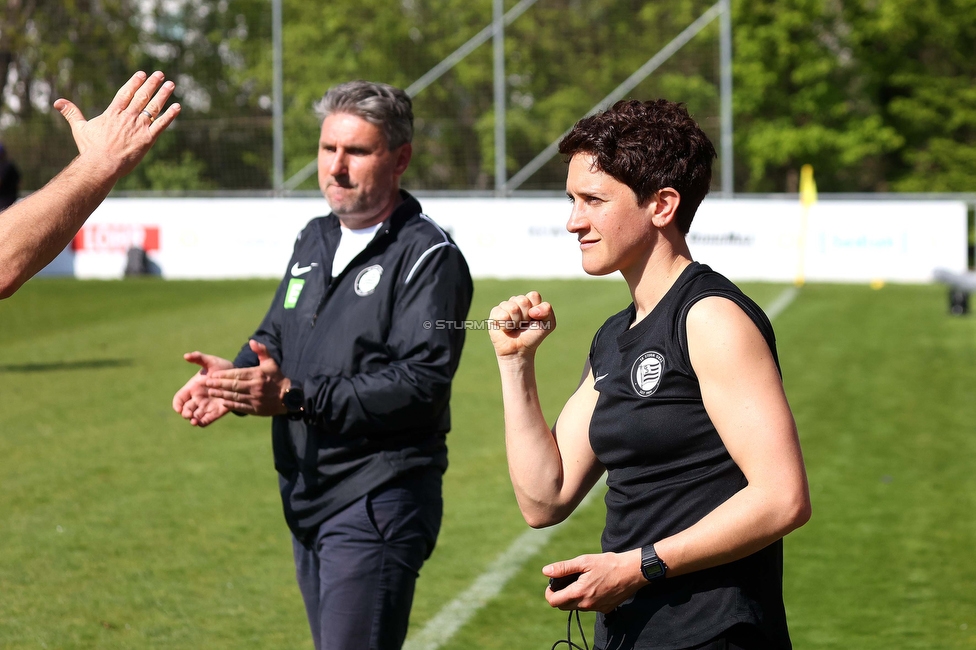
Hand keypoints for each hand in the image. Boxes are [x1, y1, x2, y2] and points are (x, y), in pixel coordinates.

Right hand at [54, 70, 180, 179]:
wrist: (101, 165)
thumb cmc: (90, 149)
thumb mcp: (79, 129)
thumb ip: (71, 113)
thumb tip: (57, 102)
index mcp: (113, 113)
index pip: (126, 93)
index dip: (134, 82)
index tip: (142, 73)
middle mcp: (127, 117)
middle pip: (141, 96)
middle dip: (152, 84)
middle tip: (160, 73)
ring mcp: (138, 127)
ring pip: (153, 107)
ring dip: (163, 95)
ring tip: (171, 84)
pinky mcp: (147, 139)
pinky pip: (162, 125)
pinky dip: (170, 115)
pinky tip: (178, 106)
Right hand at [173, 351, 234, 426]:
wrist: (238, 376)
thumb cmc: (222, 368)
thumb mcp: (210, 362)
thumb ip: (199, 358)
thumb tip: (186, 356)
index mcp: (192, 388)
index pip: (180, 398)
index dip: (177, 404)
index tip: (178, 408)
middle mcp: (198, 398)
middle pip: (186, 409)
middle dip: (185, 413)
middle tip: (188, 415)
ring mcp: (206, 406)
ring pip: (196, 416)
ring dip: (193, 420)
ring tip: (194, 421)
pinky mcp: (217, 411)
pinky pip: (208, 420)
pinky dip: (203, 422)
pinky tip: (201, 423)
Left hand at [205, 340, 288, 416]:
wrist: (288, 397)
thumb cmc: (277, 378)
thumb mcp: (271, 363)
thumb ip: (261, 351)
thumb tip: (251, 341)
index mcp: (258, 374)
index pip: (237, 374)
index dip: (224, 375)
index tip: (214, 375)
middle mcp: (255, 387)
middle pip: (233, 385)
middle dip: (219, 384)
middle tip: (207, 383)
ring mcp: (255, 399)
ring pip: (234, 396)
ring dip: (221, 394)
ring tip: (211, 392)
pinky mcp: (256, 409)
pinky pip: (240, 407)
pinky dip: (230, 404)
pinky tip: (222, 402)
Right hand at [488, 291, 555, 358]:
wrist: (519, 350)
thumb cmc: (533, 336)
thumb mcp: (548, 324)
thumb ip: (547, 310)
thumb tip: (532, 310)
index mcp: (530, 301)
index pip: (533, 296)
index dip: (536, 309)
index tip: (534, 319)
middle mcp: (516, 301)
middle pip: (523, 300)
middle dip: (525, 316)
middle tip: (523, 325)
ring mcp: (505, 306)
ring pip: (512, 308)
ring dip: (516, 322)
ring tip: (515, 327)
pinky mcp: (494, 313)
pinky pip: (502, 314)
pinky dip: (506, 325)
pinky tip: (506, 329)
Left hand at [543, 549, 645, 613]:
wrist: (632, 571)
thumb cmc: (608, 564)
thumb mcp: (584, 562)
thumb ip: (563, 568)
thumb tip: (546, 571)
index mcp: (579, 593)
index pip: (554, 601)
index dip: (549, 593)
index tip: (553, 584)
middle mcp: (587, 605)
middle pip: (563, 606)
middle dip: (560, 595)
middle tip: (566, 581)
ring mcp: (597, 608)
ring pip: (577, 607)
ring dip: (574, 597)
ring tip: (582, 581)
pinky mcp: (605, 609)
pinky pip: (590, 607)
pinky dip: (587, 599)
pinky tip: (594, 586)